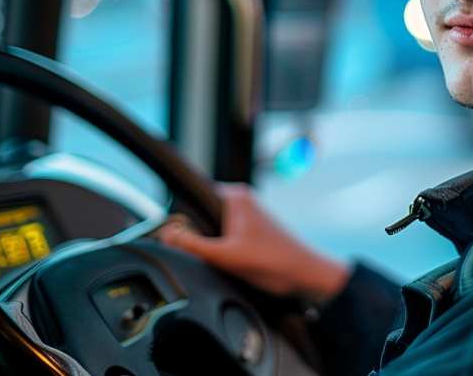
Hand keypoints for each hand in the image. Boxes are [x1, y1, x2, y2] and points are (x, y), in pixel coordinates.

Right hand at [159, 182, 350, 305]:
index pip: (192, 196)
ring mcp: (247, 215)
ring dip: (210, 244)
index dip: (180, 217)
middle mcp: (241, 200)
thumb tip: (166, 236)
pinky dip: (221, 249)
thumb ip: (193, 245)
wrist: (306, 275)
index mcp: (234, 196)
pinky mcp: (251, 230)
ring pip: (212, 228)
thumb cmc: (276, 261)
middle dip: (196, 234)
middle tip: (208, 253)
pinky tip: (230, 262)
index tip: (174, 234)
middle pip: (199, 214)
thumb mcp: (226, 256)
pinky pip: (224, 236)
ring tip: (225, 258)